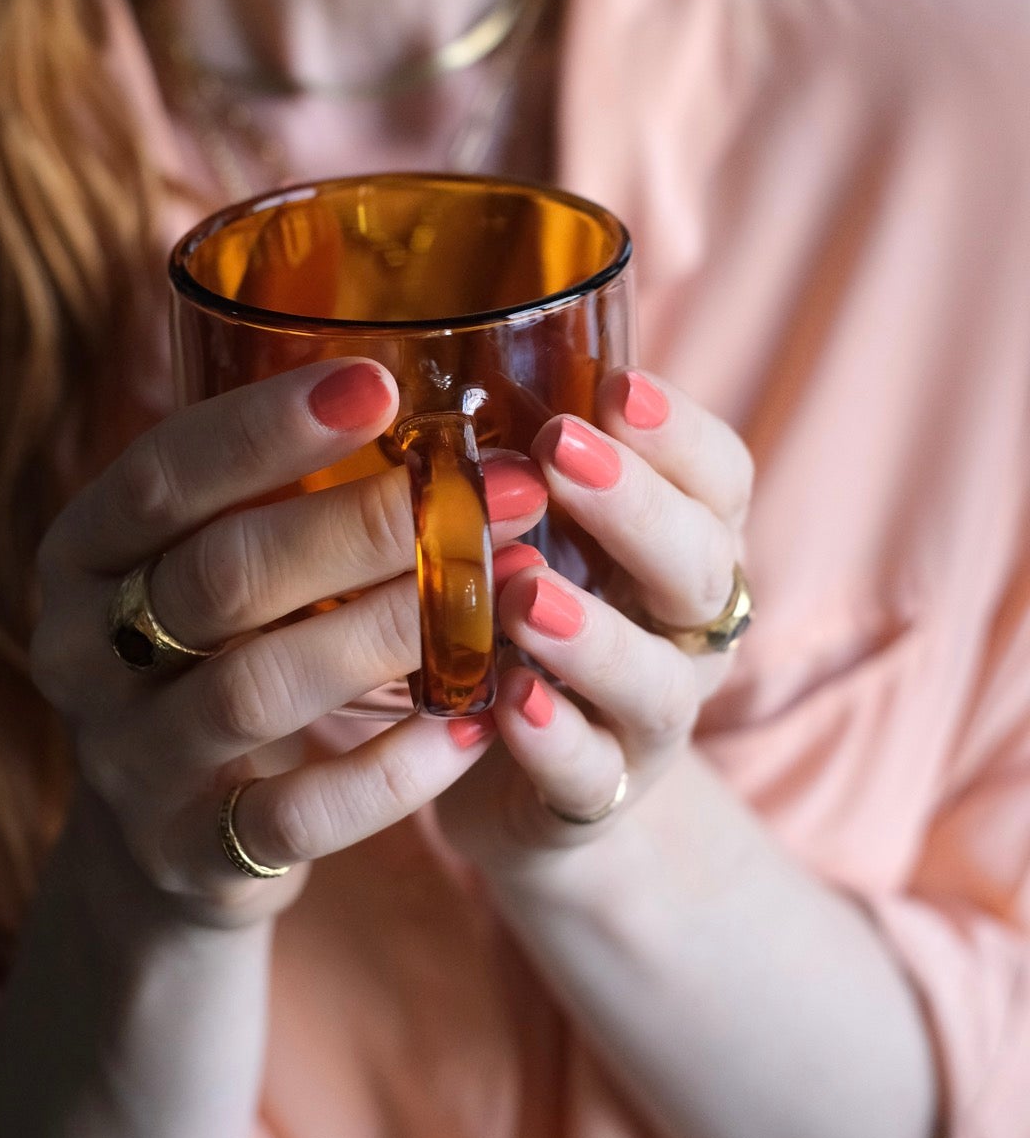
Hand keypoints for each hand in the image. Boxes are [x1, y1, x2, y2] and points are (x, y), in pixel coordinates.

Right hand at [31, 359, 546, 927]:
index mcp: (84, 557)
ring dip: (385, 633)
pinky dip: (391, 772)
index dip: (265, 427)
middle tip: (489, 492)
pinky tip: (469, 724)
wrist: (159, 846)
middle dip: (360, 526)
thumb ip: (272, 498)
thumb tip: (433, 396)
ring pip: (257, 689)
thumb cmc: (213, 659)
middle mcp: (83, 655)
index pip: (161, 476)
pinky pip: (296, 815)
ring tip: (494, 595)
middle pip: (221, 576)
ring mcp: (129, 763)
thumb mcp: (208, 569)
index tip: (379, 384)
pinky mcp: (188, 855)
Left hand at [436, 370, 753, 877]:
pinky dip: (558, 740)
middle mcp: (684, 630)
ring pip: (657, 681)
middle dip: (637, 507)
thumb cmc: (510, 619)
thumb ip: (511, 459)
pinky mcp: (597, 797)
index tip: (617, 385)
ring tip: (524, 596)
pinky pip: (594, 775)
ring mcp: (649, 721)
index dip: (680, 434)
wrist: (509, 783)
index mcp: (679, 546)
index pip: (720, 479)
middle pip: (700, 565)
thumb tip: (417, 340)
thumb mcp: (523, 528)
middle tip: (561, 453)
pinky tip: (510, 706)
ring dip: (595, 634)